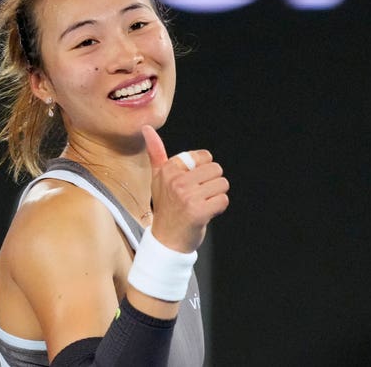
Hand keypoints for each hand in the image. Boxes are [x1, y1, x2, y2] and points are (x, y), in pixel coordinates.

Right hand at [141, 125, 229, 252]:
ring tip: (201, 205)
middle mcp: (176, 181)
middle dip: (212, 185)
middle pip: (216, 170)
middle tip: (197, 197)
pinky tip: (205, 214)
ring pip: (222, 185)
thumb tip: (147, 129)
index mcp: (168, 169)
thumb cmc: (166, 208)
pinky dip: (218, 208)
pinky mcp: (198, 211)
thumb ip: (156, 153)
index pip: (205, 157)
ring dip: (216, 197)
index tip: (190, 185)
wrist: (166, 241)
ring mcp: (187, 196)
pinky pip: (223, 200)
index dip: (203, 172)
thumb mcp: (158, 179)